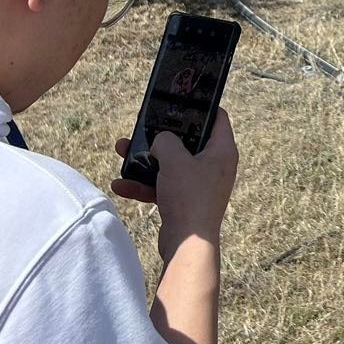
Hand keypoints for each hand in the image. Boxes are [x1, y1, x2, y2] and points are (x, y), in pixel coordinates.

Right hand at [112, 112, 238, 257]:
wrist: (187, 244)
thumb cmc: (189, 197)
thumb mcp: (174, 158)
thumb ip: (165, 140)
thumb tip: (161, 140)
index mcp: (222, 151)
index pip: (217, 118)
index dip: (201, 106)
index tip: (181, 98)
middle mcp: (215, 167)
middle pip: (187, 141)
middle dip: (161, 136)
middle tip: (142, 128)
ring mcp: (200, 186)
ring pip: (171, 164)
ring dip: (146, 160)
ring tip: (121, 151)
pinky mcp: (186, 202)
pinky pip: (163, 187)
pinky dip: (144, 185)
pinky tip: (121, 184)